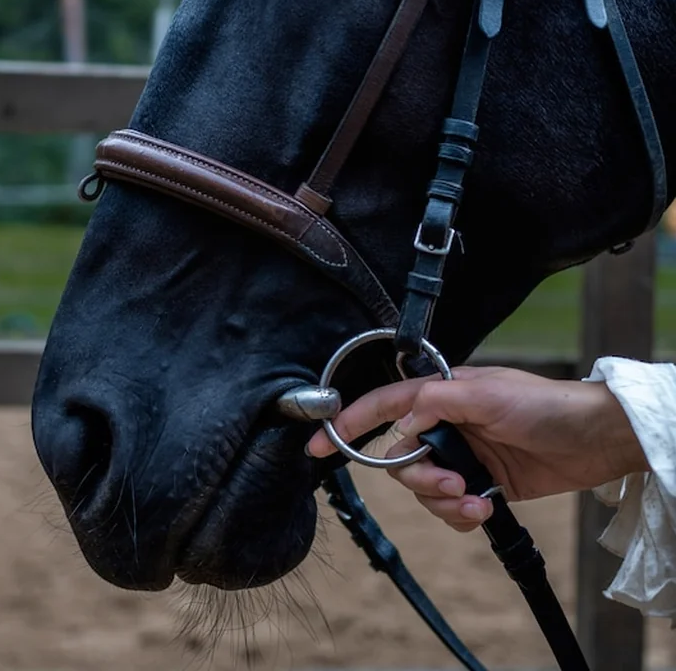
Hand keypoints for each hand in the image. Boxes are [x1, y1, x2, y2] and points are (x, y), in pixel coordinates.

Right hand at [306, 366, 648, 531]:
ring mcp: (460, 456)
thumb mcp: (486, 393)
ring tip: (473, 501)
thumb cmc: (542, 404)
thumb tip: (399, 423)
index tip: (318, 444)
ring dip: (442, 500)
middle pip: (400, 458)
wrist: (590, 440)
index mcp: (440, 395)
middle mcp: (444, 425)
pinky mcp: (477, 485)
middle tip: (450, 484)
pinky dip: (459, 515)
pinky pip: (448, 507)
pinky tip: (482, 511)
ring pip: (422, 488)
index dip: (348, 422)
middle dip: (418, 478)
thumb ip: (435, 401)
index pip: (383, 405)